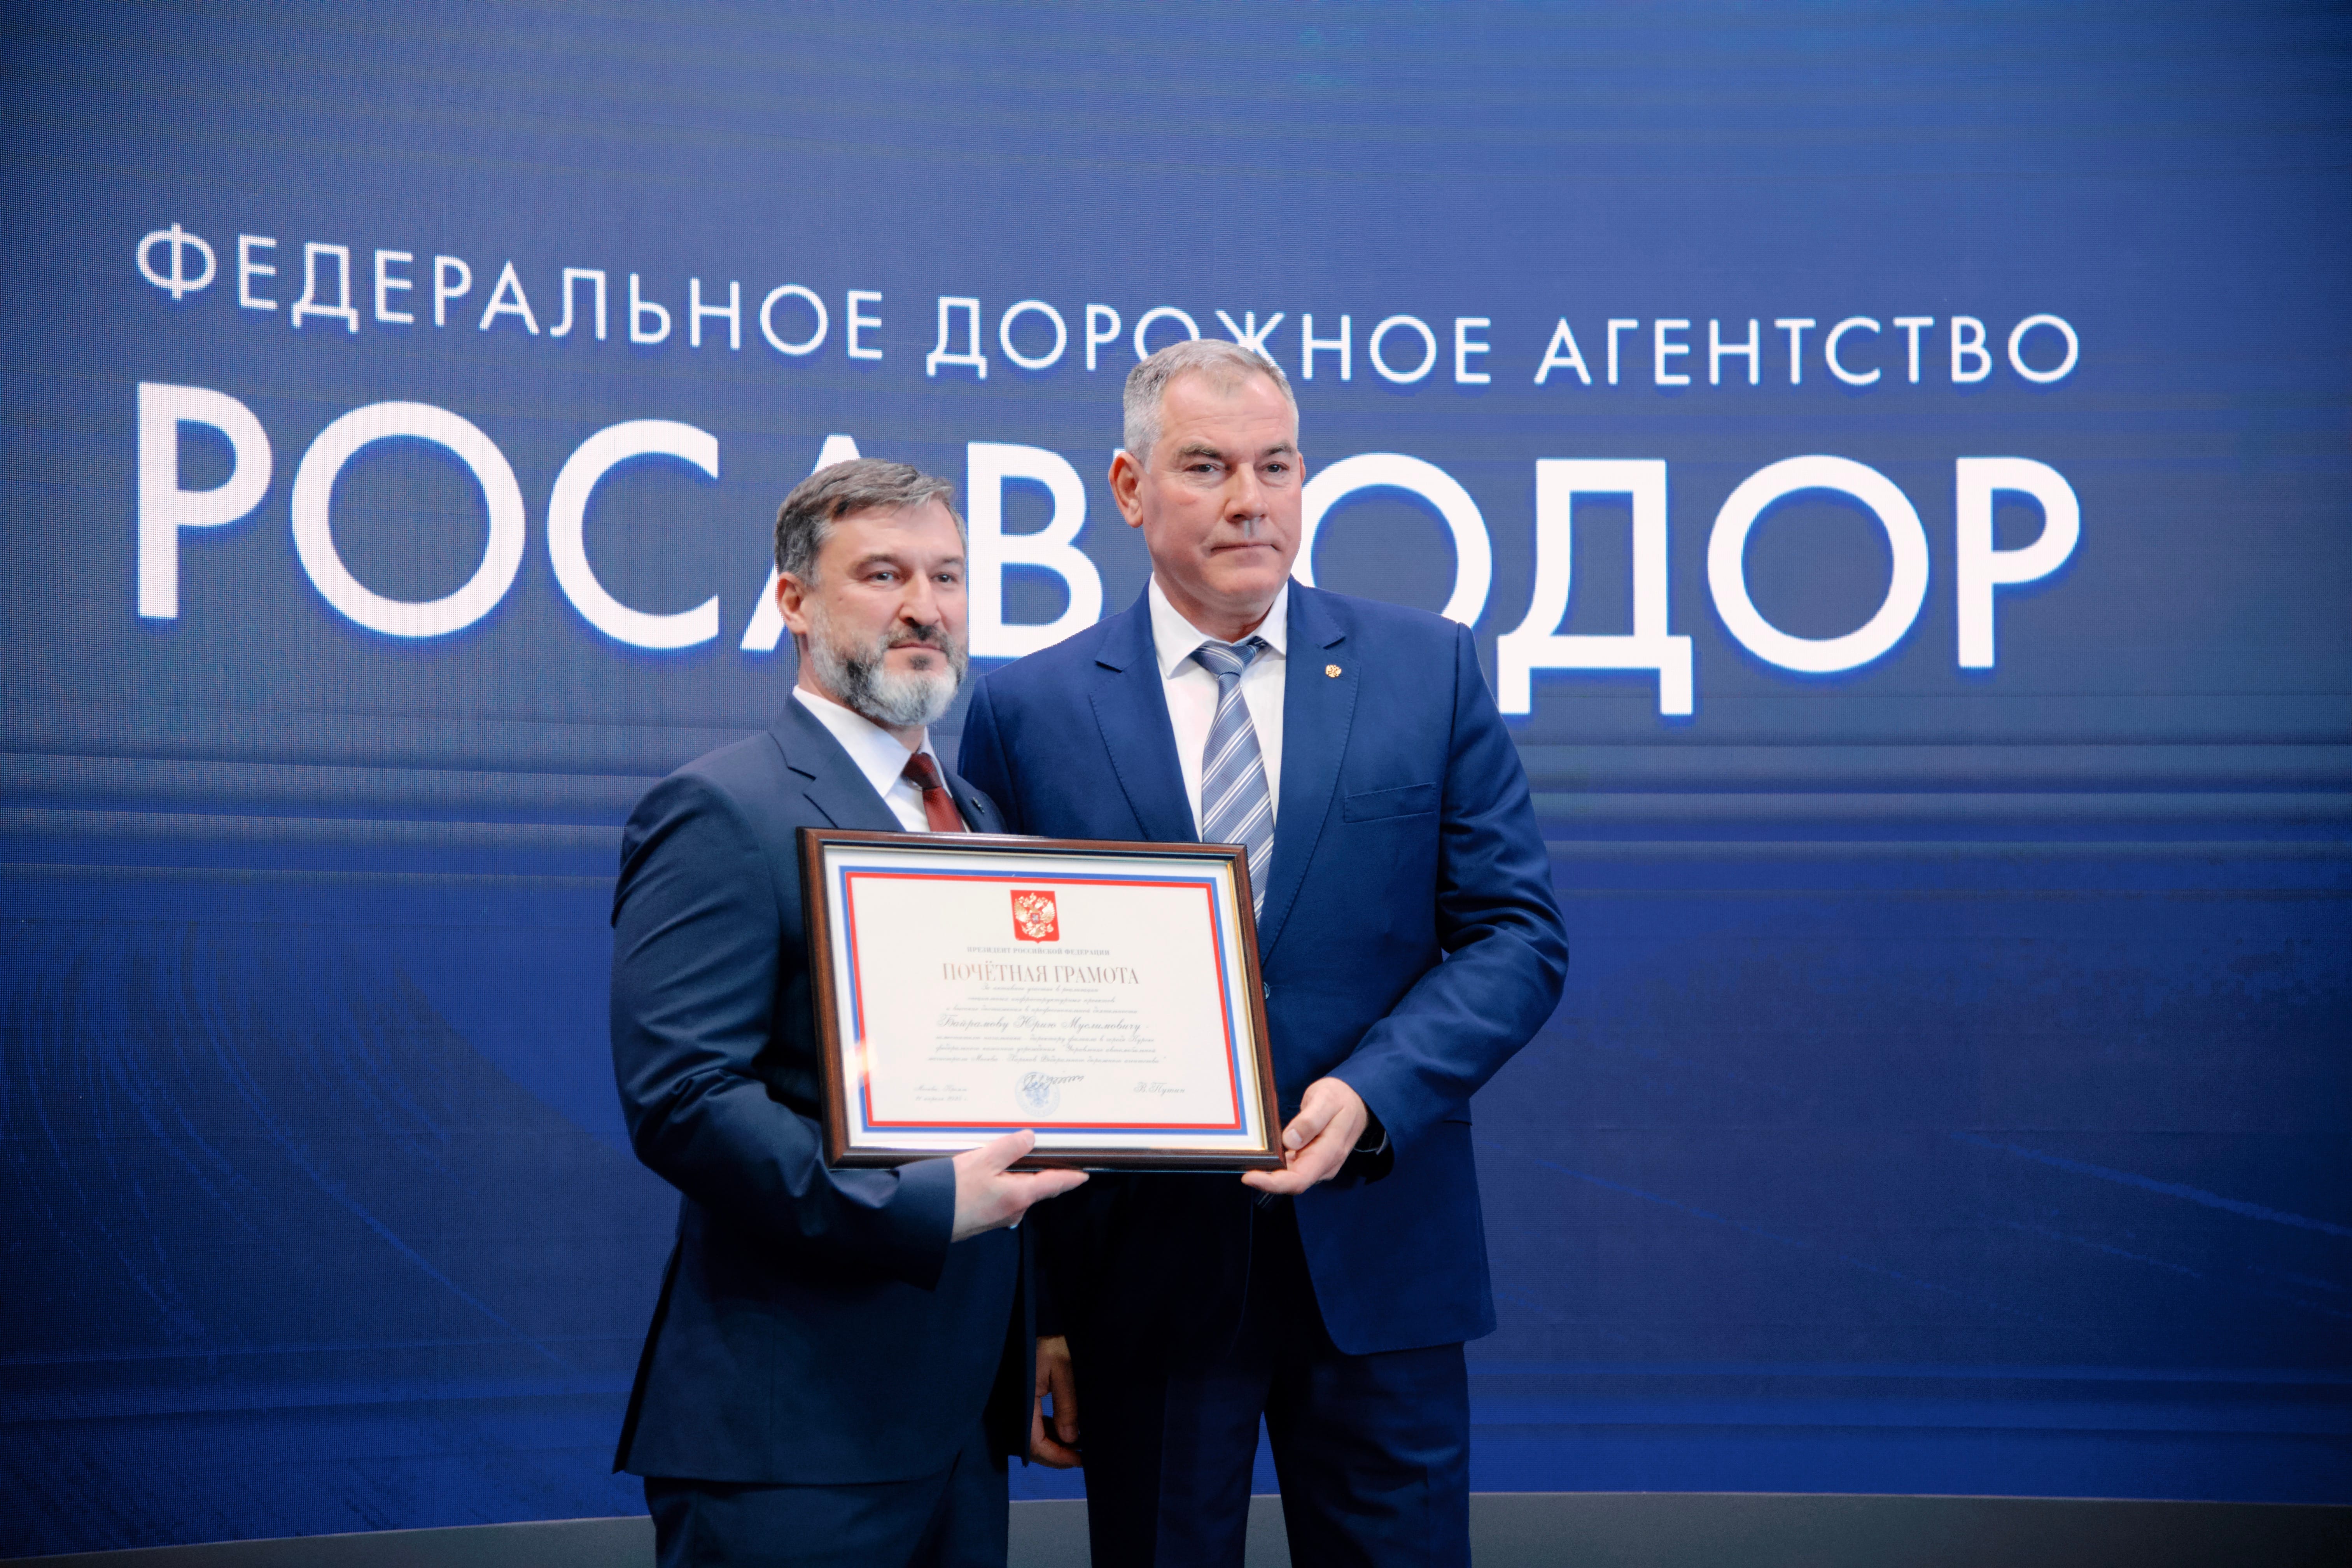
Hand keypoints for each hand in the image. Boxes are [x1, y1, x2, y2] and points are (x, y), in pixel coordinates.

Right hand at [950, 1130, 1085, 1242]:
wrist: (922, 1219)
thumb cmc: (951, 1192)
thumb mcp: (983, 1159)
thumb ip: (1010, 1147)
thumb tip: (1029, 1138)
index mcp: (1019, 1196)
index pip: (1054, 1184)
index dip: (1070, 1177)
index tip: (1082, 1175)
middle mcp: (1013, 1210)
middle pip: (1035, 1187)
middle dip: (1038, 1171)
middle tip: (1039, 1152)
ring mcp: (998, 1217)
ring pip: (1015, 1192)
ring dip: (1014, 1177)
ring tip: (1003, 1157)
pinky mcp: (984, 1219)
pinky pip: (1000, 1197)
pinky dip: (999, 1184)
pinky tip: (985, 1174)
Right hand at [1029, 1334, 1079, 1465]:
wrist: (1042, 1321)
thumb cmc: (1051, 1339)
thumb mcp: (1063, 1369)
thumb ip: (1067, 1405)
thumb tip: (1071, 1438)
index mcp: (1022, 1399)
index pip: (1033, 1441)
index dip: (1055, 1456)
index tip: (1077, 1460)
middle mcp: (1016, 1404)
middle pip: (1031, 1444)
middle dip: (1055, 1455)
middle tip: (1079, 1459)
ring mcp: (1019, 1402)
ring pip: (1032, 1436)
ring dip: (1052, 1446)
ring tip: (1076, 1449)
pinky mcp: (1024, 1398)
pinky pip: (1033, 1423)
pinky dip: (1049, 1433)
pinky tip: (1065, 1434)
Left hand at [1240, 1077, 1367, 1196]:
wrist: (1357, 1101)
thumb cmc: (1340, 1098)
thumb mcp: (1325, 1100)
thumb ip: (1310, 1120)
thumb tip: (1290, 1140)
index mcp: (1330, 1152)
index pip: (1299, 1179)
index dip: (1273, 1183)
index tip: (1249, 1176)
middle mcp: (1325, 1165)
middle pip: (1292, 1183)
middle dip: (1266, 1180)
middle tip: (1241, 1166)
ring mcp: (1319, 1164)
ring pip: (1291, 1178)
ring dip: (1269, 1174)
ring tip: (1248, 1160)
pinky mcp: (1312, 1160)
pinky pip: (1292, 1169)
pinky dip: (1276, 1167)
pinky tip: (1263, 1156)